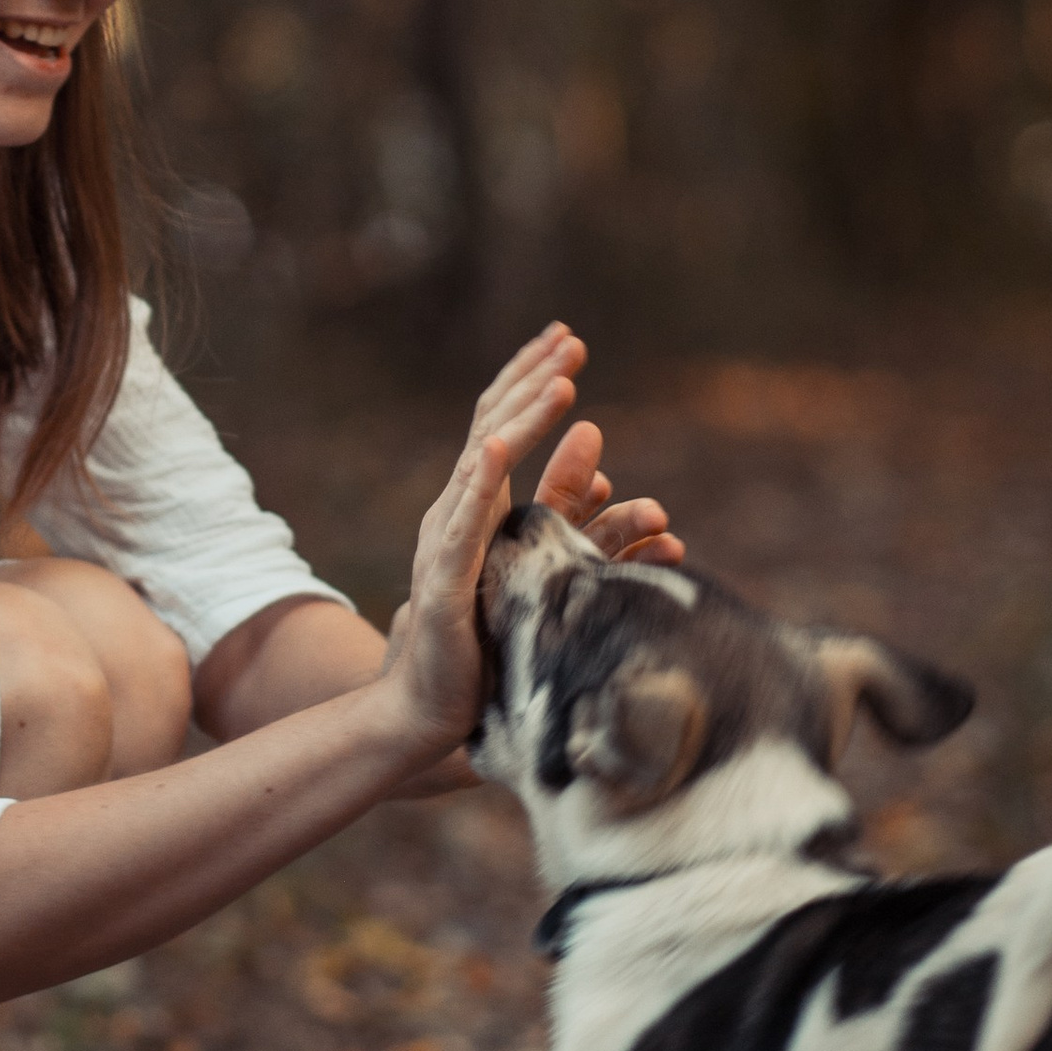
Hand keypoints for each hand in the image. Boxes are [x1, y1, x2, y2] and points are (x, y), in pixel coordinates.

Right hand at [380, 325, 683, 756]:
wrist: (429, 712)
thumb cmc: (483, 649)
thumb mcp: (541, 576)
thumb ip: (576, 529)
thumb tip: (622, 488)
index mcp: (479, 507)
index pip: (503, 424)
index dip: (533, 380)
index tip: (567, 338)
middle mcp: (458, 511)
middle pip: (494, 425)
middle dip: (535, 380)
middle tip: (573, 339)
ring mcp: (448, 541)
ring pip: (484, 462)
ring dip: (523, 418)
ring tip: (562, 384)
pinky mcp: (445, 580)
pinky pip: (463, 522)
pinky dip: (479, 479)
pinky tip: (496, 446)